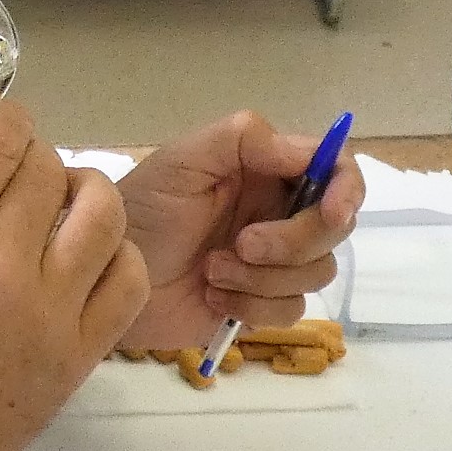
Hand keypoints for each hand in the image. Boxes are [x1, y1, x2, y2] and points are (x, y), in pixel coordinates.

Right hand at [0, 103, 147, 450]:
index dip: (7, 123)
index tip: (7, 129)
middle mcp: (3, 268)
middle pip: (49, 172)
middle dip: (40, 161)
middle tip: (28, 180)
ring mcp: (51, 314)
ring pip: (105, 215)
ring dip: (87, 198)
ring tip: (67, 213)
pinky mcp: (81, 354)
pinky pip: (129, 281)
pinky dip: (119, 256)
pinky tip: (93, 262)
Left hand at [112, 112, 366, 349]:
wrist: (105, 276)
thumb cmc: (141, 210)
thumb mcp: (184, 159)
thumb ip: (246, 139)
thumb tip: (310, 152)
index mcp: (267, 172)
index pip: (336, 172)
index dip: (346, 191)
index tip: (331, 213)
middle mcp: (278, 214)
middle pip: (334, 230)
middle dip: (293, 241)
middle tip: (242, 245)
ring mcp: (272, 264)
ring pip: (315, 273)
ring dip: (262, 276)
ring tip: (211, 270)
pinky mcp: (260, 305)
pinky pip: (289, 310)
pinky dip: (251, 305)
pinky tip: (212, 297)